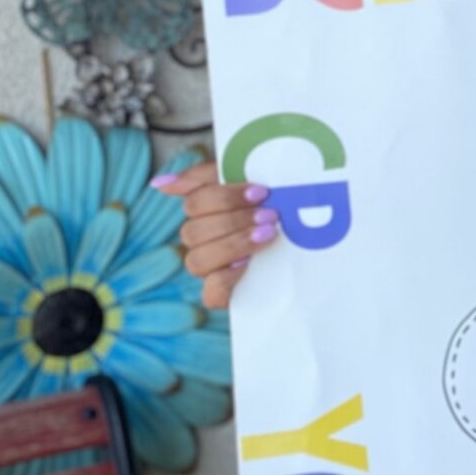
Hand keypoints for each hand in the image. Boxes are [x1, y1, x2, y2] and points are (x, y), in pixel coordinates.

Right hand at [150, 158, 280, 309]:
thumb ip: (207, 177)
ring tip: (267, 235)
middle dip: (233, 221)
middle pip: (193, 232)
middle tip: (269, 215)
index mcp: (205, 213)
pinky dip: (225, 279)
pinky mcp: (224, 297)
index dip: (224, 197)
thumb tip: (161, 184)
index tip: (261, 192)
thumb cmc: (276, 206)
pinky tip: (247, 265)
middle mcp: (203, 242)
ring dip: (232, 245)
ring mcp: (211, 270)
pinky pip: (210, 294)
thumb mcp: (249, 181)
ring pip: (196, 261)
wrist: (314, 242)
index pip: (194, 203)